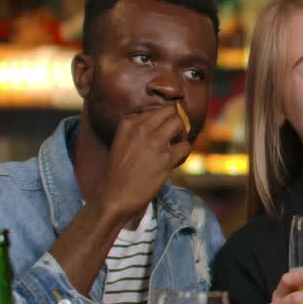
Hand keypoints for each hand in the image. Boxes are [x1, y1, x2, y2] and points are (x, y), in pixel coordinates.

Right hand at [97, 105, 191, 221]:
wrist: (117, 194)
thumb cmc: (121, 170)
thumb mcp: (123, 140)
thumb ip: (139, 128)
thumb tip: (164, 120)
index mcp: (128, 122)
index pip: (156, 109)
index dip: (163, 120)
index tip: (161, 133)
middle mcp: (141, 128)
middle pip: (170, 111)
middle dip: (176, 121)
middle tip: (174, 136)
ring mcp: (154, 142)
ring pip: (179, 123)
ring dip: (181, 134)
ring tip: (175, 146)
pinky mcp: (166, 158)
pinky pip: (186, 146)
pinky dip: (184, 153)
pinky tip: (175, 160)